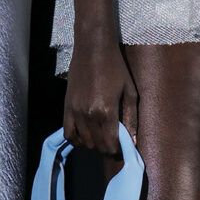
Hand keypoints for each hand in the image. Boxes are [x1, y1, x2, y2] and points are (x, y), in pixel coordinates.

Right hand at [63, 38, 137, 155]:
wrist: (93, 49)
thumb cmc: (116, 68)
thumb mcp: (130, 92)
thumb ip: (132, 118)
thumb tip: (133, 141)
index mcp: (106, 111)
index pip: (110, 143)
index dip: (117, 150)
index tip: (121, 149)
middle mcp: (88, 115)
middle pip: (97, 145)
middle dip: (106, 149)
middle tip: (113, 144)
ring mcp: (75, 111)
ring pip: (83, 141)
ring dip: (93, 144)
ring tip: (101, 138)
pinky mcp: (66, 107)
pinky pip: (67, 132)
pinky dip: (76, 139)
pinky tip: (85, 136)